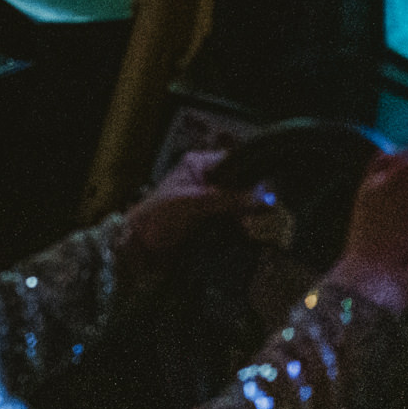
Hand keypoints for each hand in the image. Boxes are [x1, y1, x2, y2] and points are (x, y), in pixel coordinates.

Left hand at [122, 148, 273, 256]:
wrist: (140, 247)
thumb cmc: (157, 217)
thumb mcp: (192, 202)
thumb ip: (226, 198)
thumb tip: (262, 198)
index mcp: (199, 165)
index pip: (236, 161)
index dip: (253, 174)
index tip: (268, 192)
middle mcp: (208, 179)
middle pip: (242, 184)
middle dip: (253, 199)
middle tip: (266, 213)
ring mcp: (211, 200)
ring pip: (241, 204)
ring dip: (248, 216)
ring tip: (256, 226)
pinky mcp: (212, 220)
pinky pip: (234, 221)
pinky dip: (241, 228)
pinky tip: (248, 235)